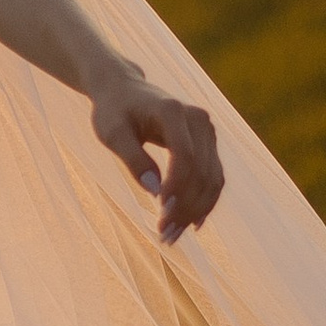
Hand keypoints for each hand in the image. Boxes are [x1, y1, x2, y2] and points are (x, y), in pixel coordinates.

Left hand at [90, 71, 223, 243]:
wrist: (124, 89)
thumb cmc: (113, 111)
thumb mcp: (111, 133)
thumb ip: (132, 158)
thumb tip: (155, 190)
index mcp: (172, 111)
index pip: (184, 155)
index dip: (177, 187)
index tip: (161, 213)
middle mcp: (197, 118)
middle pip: (201, 171)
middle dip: (184, 207)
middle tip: (164, 236)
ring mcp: (207, 130)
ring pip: (212, 178)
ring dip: (196, 211)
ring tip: (172, 236)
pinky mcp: (208, 142)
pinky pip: (214, 177)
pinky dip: (204, 202)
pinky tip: (192, 224)